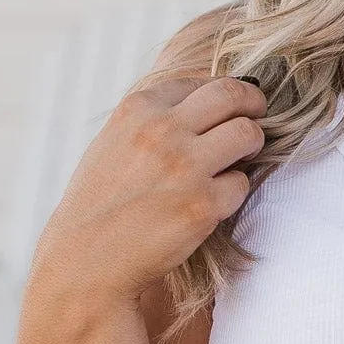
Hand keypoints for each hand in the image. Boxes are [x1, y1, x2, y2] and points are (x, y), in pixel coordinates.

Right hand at [31, 75, 267, 303]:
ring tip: (238, 161)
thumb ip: (153, 119)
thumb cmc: (101, 204)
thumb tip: (205, 102)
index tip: (232, 106)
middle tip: (257, 117)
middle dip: (253, 104)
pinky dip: (233, 194)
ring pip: (248, 134)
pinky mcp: (204, 205)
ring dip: (251, 147)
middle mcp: (163, 130)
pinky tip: (212, 203)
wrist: (86, 260)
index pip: (203, 82)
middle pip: (233, 95)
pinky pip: (241, 184)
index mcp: (139, 109)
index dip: (224, 94)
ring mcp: (185, 166)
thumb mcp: (114, 142)